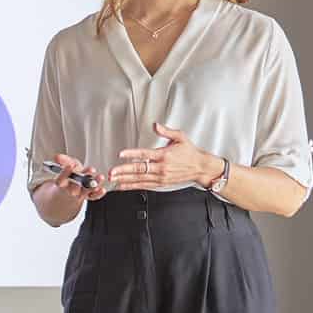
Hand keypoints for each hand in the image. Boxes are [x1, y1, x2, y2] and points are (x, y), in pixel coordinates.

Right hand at [45, 153, 109, 202]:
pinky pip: (93, 197)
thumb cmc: (72, 172)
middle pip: (74, 188)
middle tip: (89, 173)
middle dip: (82, 180)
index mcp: (62, 183)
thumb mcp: (68, 164)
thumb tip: (57, 156)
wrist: (77, 181)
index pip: (61, 180)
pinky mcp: (88, 196)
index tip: (71, 165)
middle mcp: (70, 190)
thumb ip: (64, 160)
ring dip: (93, 186)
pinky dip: (98, 194)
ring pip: (85, 192)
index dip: (65, 173)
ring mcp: (80, 194)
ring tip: (100, 177)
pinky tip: (102, 189)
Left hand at [110, 123, 224, 191]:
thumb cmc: (190, 152)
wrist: (200, 167)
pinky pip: (144, 186)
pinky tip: (123, 186)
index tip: (121, 154)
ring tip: (114, 180)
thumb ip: (166, 131)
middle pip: (139, 169)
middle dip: (123, 171)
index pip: (145, 154)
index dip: (132, 154)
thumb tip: (156, 125)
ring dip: (125, 180)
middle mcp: (161, 167)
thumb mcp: (180, 137)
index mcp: (164, 155)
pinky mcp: (161, 183)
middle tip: (112, 172)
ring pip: (140, 179)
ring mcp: (161, 177)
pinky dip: (133, 186)